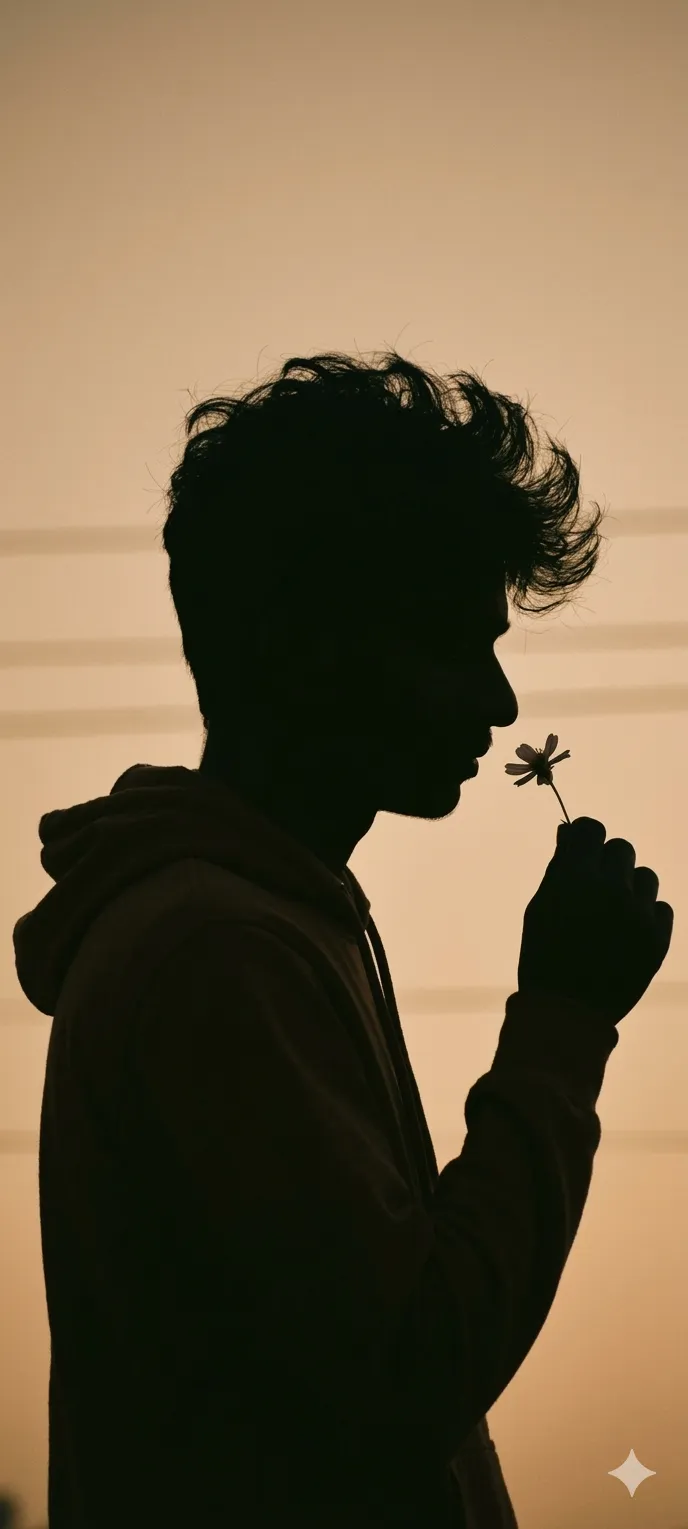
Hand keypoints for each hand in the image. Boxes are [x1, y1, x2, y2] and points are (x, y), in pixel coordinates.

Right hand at [517, 817, 673, 1024]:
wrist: (569, 1013)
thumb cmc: (545, 956)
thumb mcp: (540, 908)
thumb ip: (559, 867)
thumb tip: (570, 832)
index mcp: (575, 880)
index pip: (592, 830)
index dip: (586, 836)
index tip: (583, 849)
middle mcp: (611, 891)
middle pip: (621, 849)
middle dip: (607, 863)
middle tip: (594, 889)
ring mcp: (638, 916)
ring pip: (646, 876)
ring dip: (630, 888)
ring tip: (612, 914)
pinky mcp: (659, 940)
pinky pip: (662, 908)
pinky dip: (647, 915)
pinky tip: (627, 934)